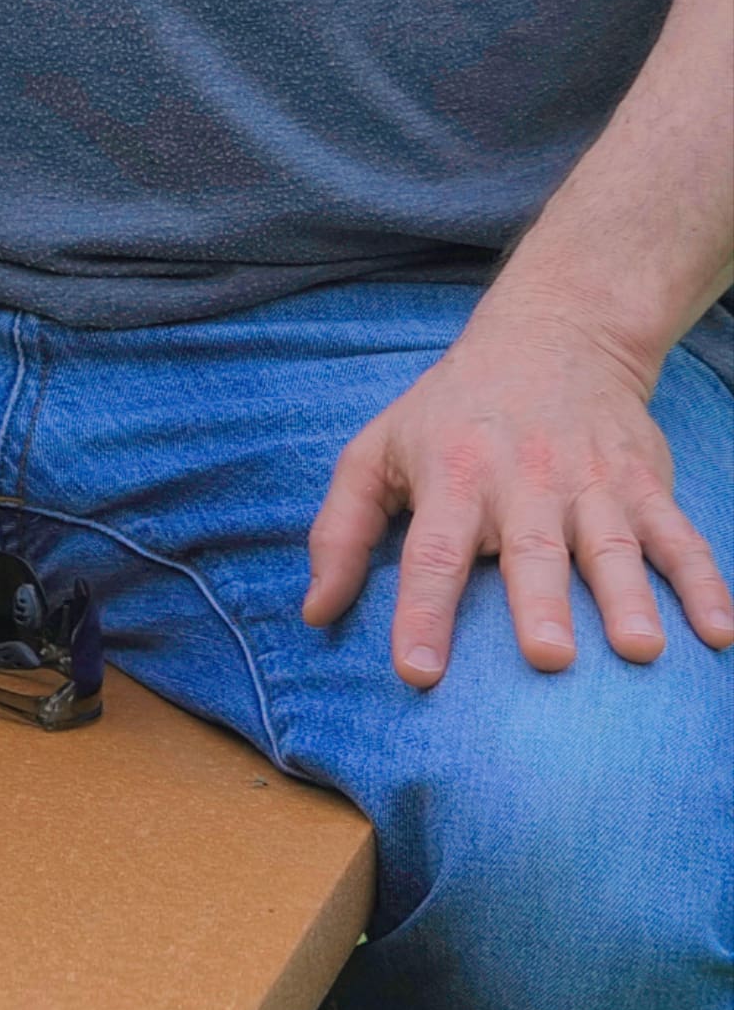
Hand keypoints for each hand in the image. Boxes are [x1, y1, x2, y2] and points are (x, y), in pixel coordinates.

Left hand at [306, 303, 733, 685]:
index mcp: (451, 480)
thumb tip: (316, 612)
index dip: (421, 613)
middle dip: (539, 604)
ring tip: (641, 649)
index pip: (430, 554)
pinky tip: (722, 631)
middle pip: (530, 551)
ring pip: (611, 546)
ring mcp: (591, 484)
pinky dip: (705, 581)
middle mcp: (522, 483)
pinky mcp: (645, 483)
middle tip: (547, 657)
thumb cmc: (447, 414)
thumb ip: (339, 533)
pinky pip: (679, 536)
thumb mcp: (374, 453)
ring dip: (629, 598)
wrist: (551, 337)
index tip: (418, 672)